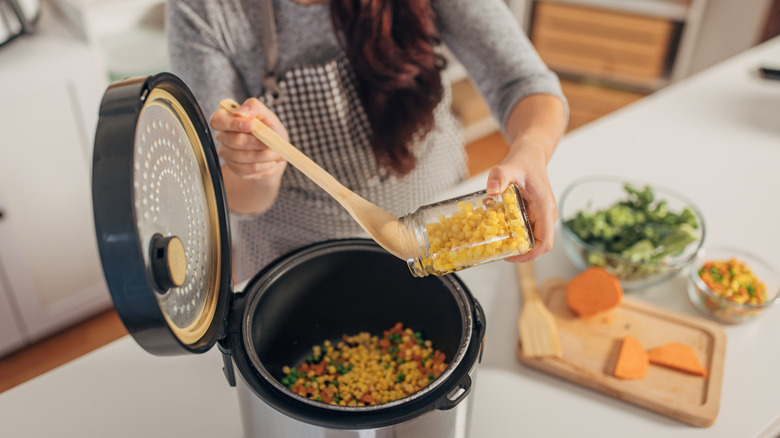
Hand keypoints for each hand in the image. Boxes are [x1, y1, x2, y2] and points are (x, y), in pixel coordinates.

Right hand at [210, 97, 287, 180]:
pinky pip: (247, 169)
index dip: (233, 124)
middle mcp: (223, 136)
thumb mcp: (267, 115)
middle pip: (233, 141)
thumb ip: (254, 107)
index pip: (218, 120)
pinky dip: (263, 165)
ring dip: (263, 156)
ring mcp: (226, 153)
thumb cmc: (269, 130)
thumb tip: (242, 112)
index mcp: (227, 118)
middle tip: (271, 143)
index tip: (252, 126)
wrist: (275, 152)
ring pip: (241, 157)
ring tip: (277, 153)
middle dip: (255, 142)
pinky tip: (271, 161)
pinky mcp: (234, 167)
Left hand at [485, 145, 557, 262]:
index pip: (545, 242)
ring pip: (534, 239)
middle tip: (499, 251)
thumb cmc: (523, 162)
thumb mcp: (508, 167)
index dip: (530, 254)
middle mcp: (547, 214)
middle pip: (539, 245)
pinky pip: (529, 231)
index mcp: (545, 208)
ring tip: (497, 242)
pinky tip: (500, 230)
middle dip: (520, 252)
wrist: (530, 155)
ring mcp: (543, 215)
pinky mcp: (537, 214)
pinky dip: (516, 234)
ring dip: (517, 244)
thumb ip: (499, 177)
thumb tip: (491, 190)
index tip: (511, 256)